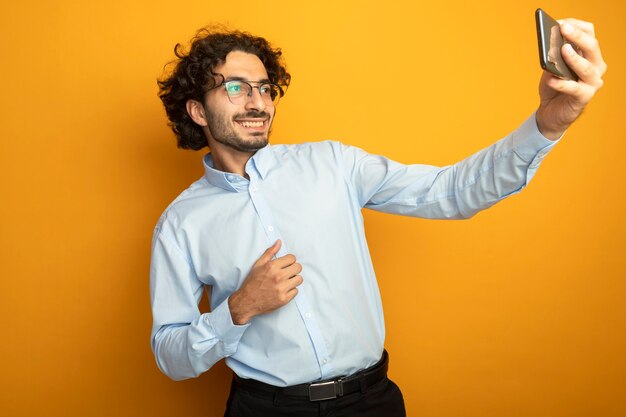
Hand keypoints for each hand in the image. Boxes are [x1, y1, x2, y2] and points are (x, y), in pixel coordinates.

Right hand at [228, 240, 302, 324]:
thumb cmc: (252, 282)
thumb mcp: (258, 264)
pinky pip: (296, 291)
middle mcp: (278, 277)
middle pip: (298, 268)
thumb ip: (270, 252)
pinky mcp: (284, 299)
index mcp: (272, 266)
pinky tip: (283, 290)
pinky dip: (291, 290)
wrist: (246, 301)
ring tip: (285, 281)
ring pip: (299, 279)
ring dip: (294, 279)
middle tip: (287, 272)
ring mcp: (282, 289)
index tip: (286, 264)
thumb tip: (279, 242)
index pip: (292, 258)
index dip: (289, 260)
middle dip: (293, 269)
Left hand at [536, 18, 606, 139]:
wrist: (550, 112)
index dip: (576, 26)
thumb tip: (549, 44)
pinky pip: (573, 88)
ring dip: (574, 57)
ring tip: (562, 50)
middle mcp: (595, 66)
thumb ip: (553, 56)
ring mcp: (592, 82)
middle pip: (592, 47)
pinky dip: (561, 83)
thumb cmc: (554, 86)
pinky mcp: (584, 97)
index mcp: (589, 55)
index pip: (589, 33)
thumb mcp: (552, 67)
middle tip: (562, 28)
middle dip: (577, 36)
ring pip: (586, 67)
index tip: (559, 22)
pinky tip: (550, 79)